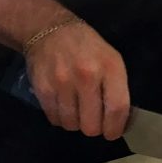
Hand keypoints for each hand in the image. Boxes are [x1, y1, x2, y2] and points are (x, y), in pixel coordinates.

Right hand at [25, 21, 130, 139]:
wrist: (49, 30)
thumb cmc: (86, 47)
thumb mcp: (110, 58)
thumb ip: (117, 88)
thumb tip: (118, 121)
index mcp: (109, 67)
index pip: (117, 109)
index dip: (115, 128)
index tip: (112, 132)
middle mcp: (86, 76)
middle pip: (92, 125)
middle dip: (94, 127)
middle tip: (92, 119)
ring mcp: (62, 83)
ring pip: (72, 125)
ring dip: (76, 122)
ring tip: (76, 108)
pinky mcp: (43, 89)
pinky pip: (55, 119)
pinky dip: (60, 117)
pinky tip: (63, 104)